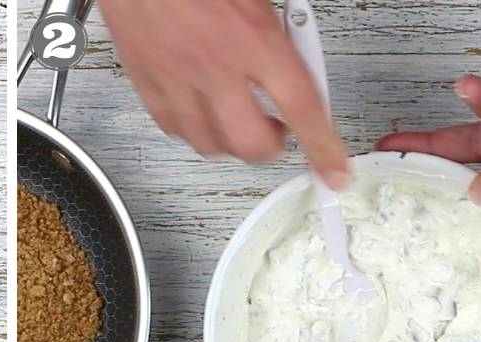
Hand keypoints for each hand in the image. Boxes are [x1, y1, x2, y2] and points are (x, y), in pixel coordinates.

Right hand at [99, 0, 349, 187]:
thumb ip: (278, 33)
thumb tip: (297, 61)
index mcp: (251, 38)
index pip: (300, 108)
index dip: (321, 147)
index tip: (332, 169)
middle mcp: (214, 66)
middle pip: (250, 143)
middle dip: (268, 148)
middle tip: (277, 134)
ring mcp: (177, 80)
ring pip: (209, 145)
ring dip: (230, 143)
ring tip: (238, 123)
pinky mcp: (147, 84)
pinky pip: (173, 129)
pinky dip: (192, 131)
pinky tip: (201, 114)